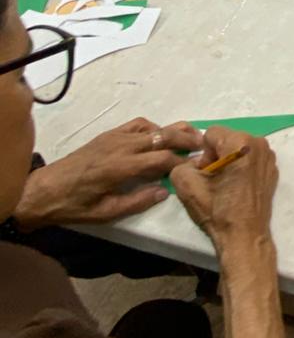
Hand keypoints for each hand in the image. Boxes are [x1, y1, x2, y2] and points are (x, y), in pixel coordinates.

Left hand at [14, 118, 202, 228]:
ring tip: (189, 137)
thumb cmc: (75, 206)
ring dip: (173, 131)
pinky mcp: (108, 135)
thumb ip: (137, 202)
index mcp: (120, 167)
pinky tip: (160, 137)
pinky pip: (137, 125)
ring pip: (152, 127)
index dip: (183, 161)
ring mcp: (114, 137)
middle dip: (186, 139)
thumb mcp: (106, 213)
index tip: (199, 165)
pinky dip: (154, 128)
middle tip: (204, 144)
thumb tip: (164, 192)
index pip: (162, 158)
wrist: (44, 190)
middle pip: (162, 136)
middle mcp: (120, 147)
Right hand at [172, 127, 277, 250]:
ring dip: (229, 161)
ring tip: (225, 184)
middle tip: (213, 180)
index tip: (205, 173)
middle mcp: (259, 143)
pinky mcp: (273, 169)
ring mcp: (269, 156)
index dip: (204, 154)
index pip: (211, 133)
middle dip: (216, 156)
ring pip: (239, 148)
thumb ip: (181, 165)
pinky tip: (237, 187)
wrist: (244, 236)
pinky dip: (242, 167)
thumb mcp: (186, 185)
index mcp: (240, 142)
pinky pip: (251, 159)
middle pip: (227, 139)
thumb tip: (193, 162)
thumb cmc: (217, 210)